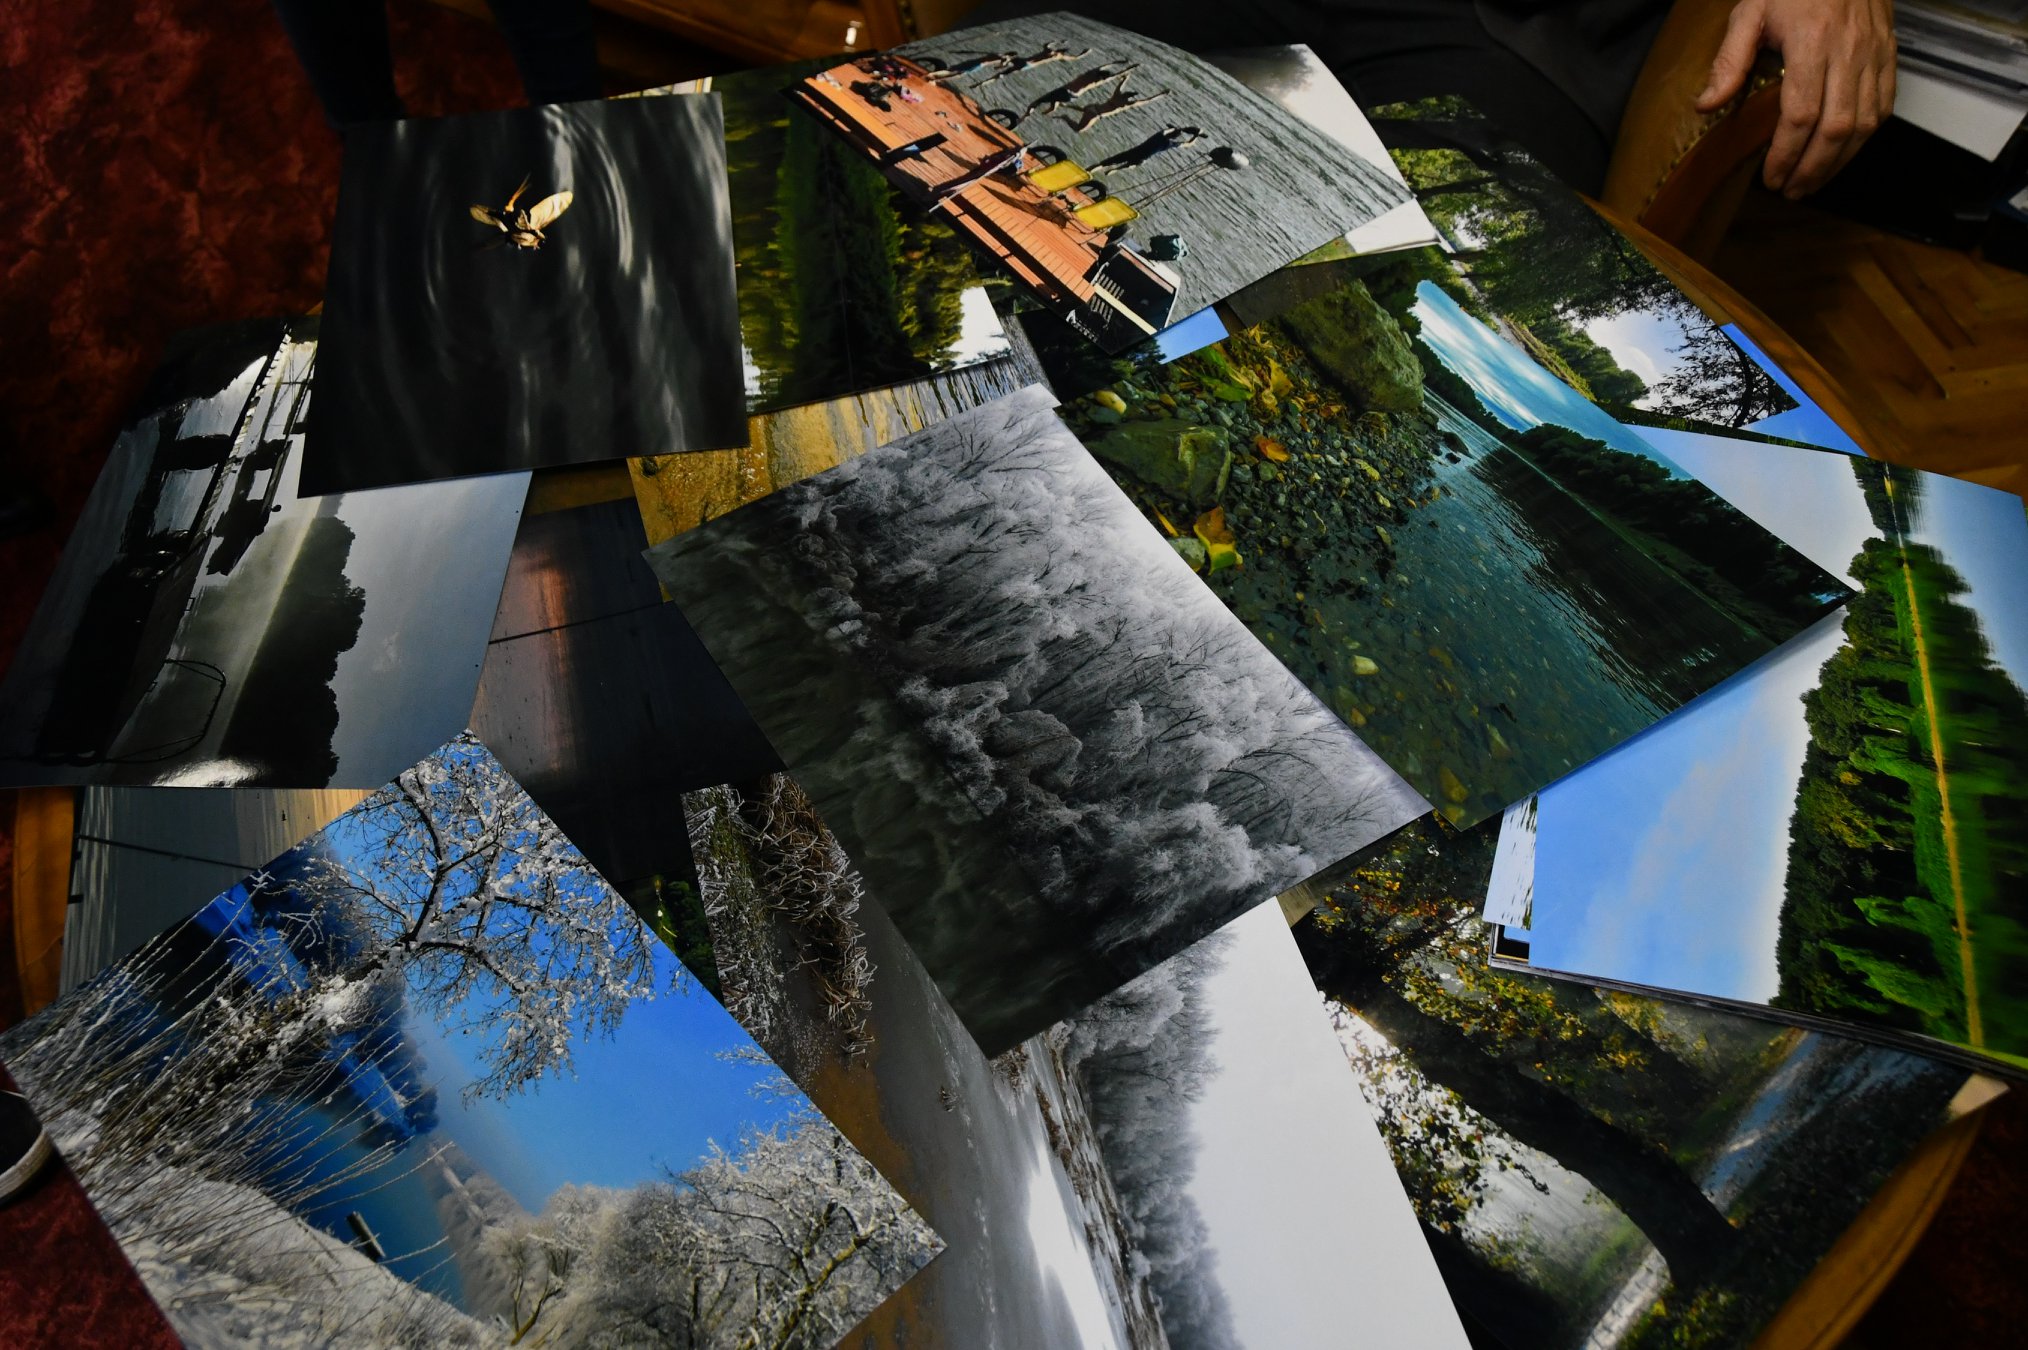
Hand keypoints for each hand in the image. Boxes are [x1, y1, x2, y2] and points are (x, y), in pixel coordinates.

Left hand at [1696, 0, 1897, 197]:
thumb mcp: (1750, 11)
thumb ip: (1729, 60)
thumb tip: (1707, 106)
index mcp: (1812, 42)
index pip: (1802, 114)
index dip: (1786, 153)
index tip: (1770, 178)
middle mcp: (1849, 51)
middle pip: (1837, 128)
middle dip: (1813, 168)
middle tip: (1791, 191)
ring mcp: (1875, 53)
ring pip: (1866, 123)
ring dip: (1840, 161)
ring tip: (1813, 182)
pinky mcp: (1890, 53)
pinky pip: (1885, 105)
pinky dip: (1866, 137)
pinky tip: (1843, 154)